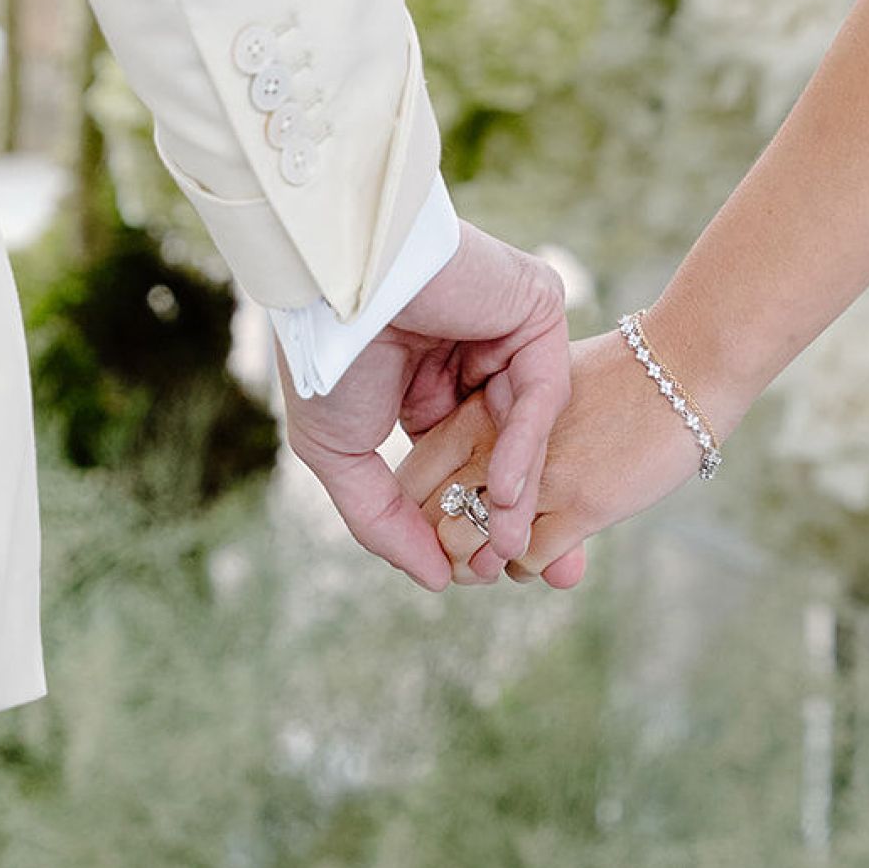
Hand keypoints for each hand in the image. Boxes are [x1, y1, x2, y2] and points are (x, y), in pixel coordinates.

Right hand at [278, 224, 568, 591]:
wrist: (338, 284)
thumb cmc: (326, 358)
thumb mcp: (340, 454)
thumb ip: (385, 522)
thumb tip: (437, 583)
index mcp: (424, 388)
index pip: (458, 466)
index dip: (462, 520)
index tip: (465, 576)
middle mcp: (471, 363)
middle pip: (502, 455)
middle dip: (508, 518)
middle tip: (509, 569)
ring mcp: (507, 336)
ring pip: (526, 432)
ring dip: (519, 493)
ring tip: (509, 545)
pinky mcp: (538, 312)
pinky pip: (542, 393)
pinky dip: (525, 445)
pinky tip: (506, 492)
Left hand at [398, 326, 720, 587]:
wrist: (681, 367)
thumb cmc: (614, 378)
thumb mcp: (536, 388)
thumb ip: (499, 426)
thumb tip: (475, 482)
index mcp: (475, 410)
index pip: (412, 480)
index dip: (417, 517)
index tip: (442, 528)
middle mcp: (493, 443)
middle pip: (430, 520)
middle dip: (443, 550)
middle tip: (469, 556)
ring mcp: (534, 476)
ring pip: (467, 547)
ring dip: (480, 566)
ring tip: (503, 558)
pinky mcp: (578, 504)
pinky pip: (523, 559)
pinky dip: (525, 566)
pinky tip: (550, 551)